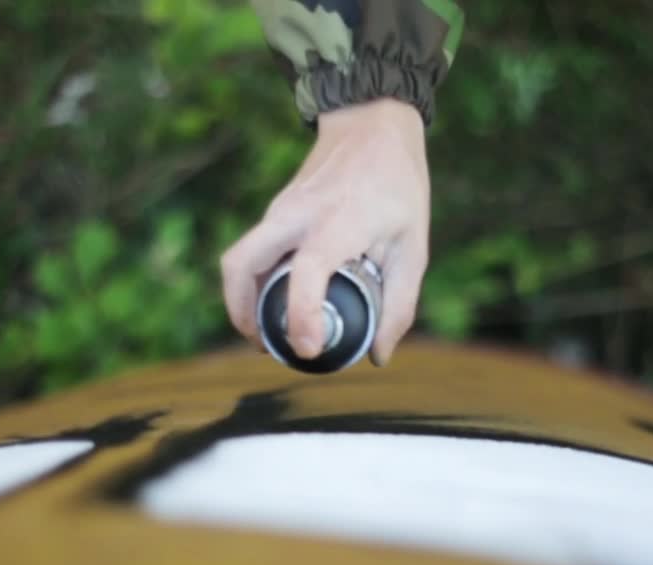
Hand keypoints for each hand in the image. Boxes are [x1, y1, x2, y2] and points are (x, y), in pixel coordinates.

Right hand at [220, 97, 430, 366]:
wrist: (370, 122)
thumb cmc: (396, 183)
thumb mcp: (414, 245)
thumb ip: (399, 303)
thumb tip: (378, 354)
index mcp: (338, 221)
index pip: (307, 272)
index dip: (302, 314)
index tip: (306, 348)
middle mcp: (297, 215)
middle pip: (241, 267)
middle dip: (242, 314)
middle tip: (266, 346)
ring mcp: (279, 210)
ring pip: (238, 260)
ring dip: (242, 300)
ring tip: (267, 332)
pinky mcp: (275, 211)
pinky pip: (251, 251)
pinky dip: (252, 281)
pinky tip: (277, 301)